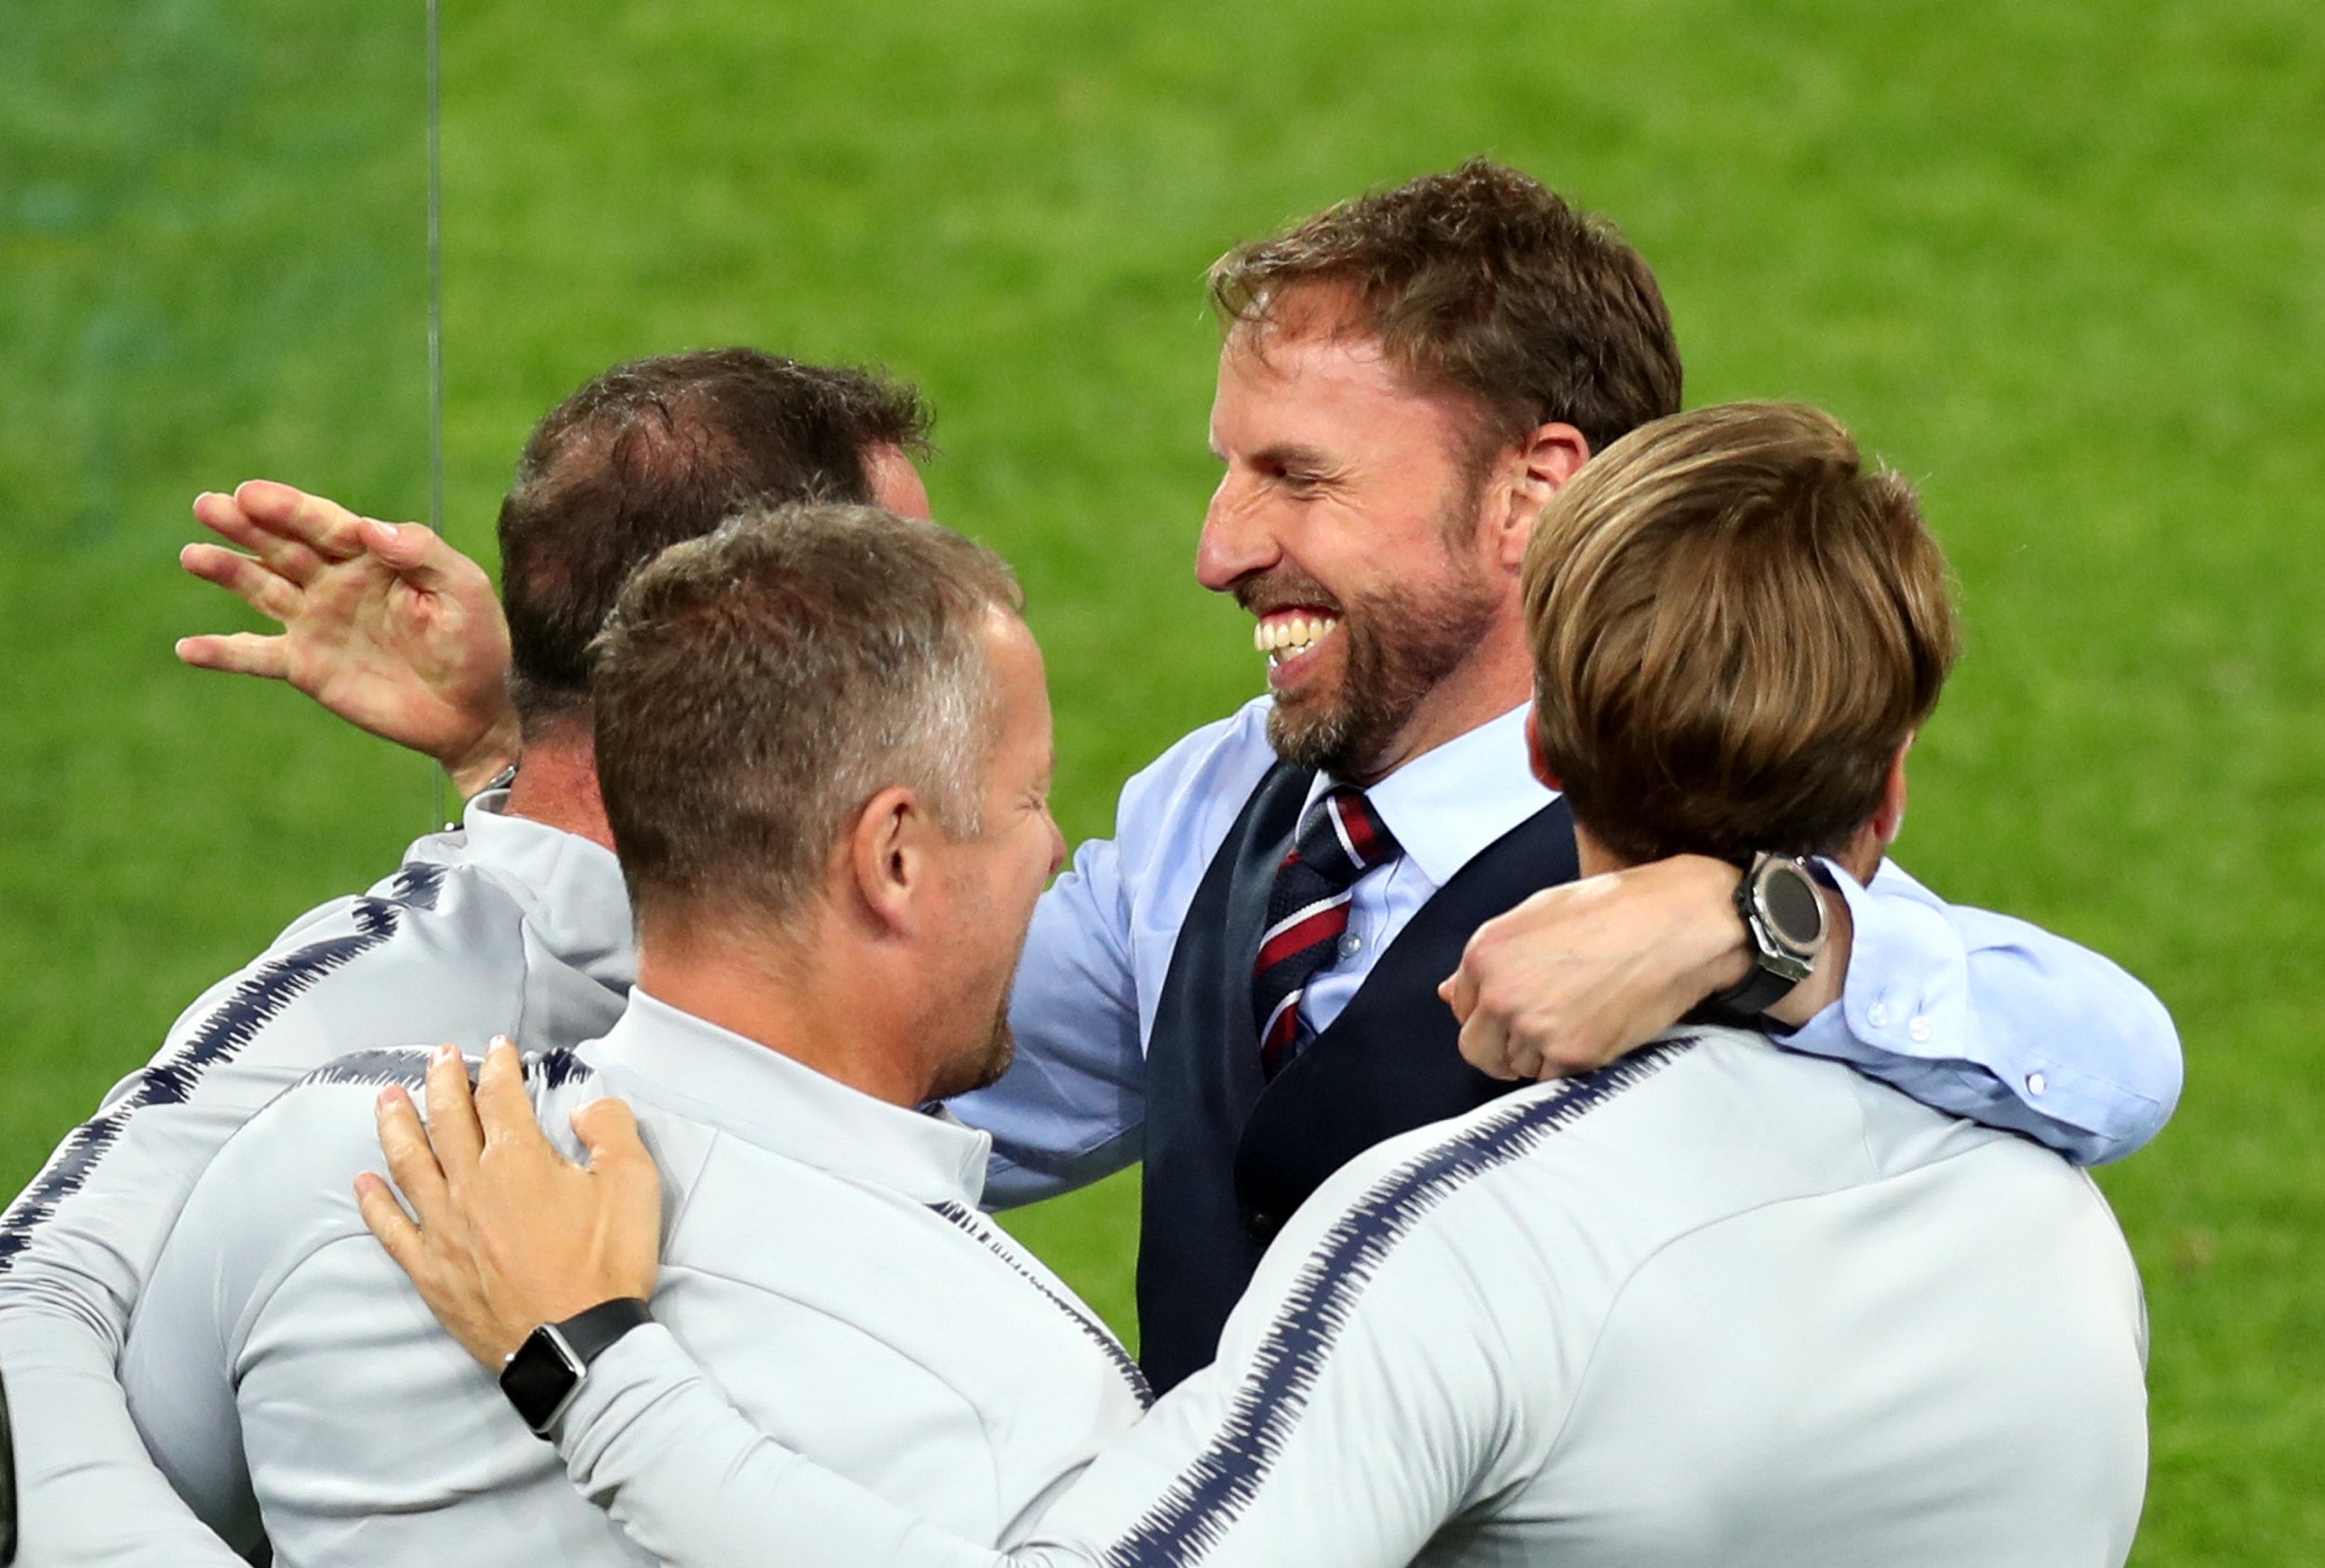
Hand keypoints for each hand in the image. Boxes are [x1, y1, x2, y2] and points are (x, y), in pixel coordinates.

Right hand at [176, 479, 521, 796]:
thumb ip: (421, 553)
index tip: (251, 494)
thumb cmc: (476, 644)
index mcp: (373, 557)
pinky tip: (186, 648)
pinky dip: (221, 653)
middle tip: (208, 505)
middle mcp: (336, 582)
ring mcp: (317, 623)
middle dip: (245, 525)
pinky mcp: (306, 666)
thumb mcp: (464, 590)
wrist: (474, 712)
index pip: (324, 524)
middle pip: (282, 546)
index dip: (288, 508)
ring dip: (227, 571)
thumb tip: (368, 526)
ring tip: (193, 556)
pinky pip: (255, 657)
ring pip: (261, 588)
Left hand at [356, 1038, 663, 1368]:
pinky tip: (364, 1182)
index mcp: (517, 1160)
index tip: (499, 1046)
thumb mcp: (634, 1184)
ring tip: (387, 1098)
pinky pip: (392, 1228)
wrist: (577, 1344)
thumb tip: (588, 1107)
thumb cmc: (606, 1265)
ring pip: (409, 1163)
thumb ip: (611, 1129)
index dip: (499, 1065)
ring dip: (396, 1125)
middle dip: (442, 1081)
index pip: (500, 1097)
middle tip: (437, 1056)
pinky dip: (375, 1202)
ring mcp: (445, 1229)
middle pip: (447, 1119)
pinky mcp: (432, 1270)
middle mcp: (470, 1185)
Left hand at [1440, 855, 1754, 1079]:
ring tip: (1578, 1019)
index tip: (1517, 1007)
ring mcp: (1534, 1028)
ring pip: (1515, 1067)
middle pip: (1477, 1049)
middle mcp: (1500, 994)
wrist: (1678, 923)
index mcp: (1484, 953)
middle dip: (1500, 1045)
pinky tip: (1595, 1030)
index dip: (1489, 1011)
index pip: (1462, 1007)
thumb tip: (1449, 993)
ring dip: (1538, 1055)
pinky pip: (1553, 1078)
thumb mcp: (1538, 914)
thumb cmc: (1614, 907)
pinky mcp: (1573, 1055)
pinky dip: (1569, 1064)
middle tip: (1537, 1030)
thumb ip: (1491, 959)